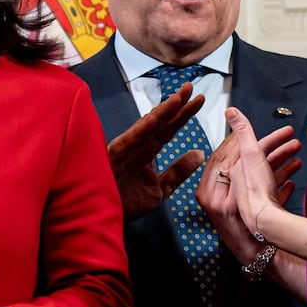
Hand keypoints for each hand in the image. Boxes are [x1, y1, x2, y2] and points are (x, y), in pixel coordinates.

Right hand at [107, 83, 207, 219]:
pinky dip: (140, 130)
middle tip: (191, 86)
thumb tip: (199, 154)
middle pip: (159, 121)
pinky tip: (153, 119)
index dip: (185, 114)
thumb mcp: (161, 189)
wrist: (106, 219)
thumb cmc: (127, 203)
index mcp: (147, 151)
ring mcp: (125, 150)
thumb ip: (178, 172)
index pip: (170, 129)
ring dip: (161, 112)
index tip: (201, 99)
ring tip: (177, 98)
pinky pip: (128, 141)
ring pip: (145, 127)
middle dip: (175, 104)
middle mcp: (137, 146)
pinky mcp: (113, 157)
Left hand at [197, 125, 299, 262]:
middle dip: (271, 150)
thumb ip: (243, 134)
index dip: (248, 138)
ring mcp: (238, 212)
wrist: (267, 240)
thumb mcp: (249, 157)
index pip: (228, 153)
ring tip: (298, 156)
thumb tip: (231, 112)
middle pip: (246, 166)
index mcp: (214, 185)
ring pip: (258, 181)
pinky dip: (278, 188)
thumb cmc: (255, 199)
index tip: (266, 131)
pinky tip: (292, 182)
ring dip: (278, 166)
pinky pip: (265, 201)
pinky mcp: (253, 223)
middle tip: (292, 139)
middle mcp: (223, 198)